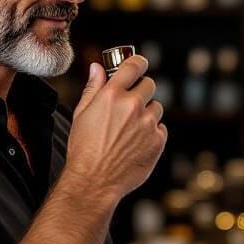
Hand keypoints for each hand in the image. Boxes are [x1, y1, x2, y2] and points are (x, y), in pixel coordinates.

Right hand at [66, 57, 166, 200]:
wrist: (94, 181)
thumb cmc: (84, 150)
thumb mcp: (82, 114)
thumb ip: (93, 87)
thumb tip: (98, 68)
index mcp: (112, 95)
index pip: (134, 65)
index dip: (138, 62)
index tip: (139, 65)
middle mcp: (132, 106)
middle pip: (149, 84)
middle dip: (141, 91)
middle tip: (130, 104)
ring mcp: (148, 124)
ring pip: (157, 107)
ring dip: (147, 113)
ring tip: (130, 129)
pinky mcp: (158, 140)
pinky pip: (161, 128)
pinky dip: (152, 132)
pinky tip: (136, 142)